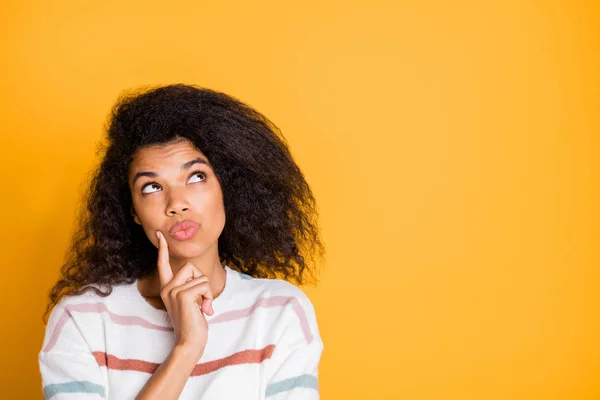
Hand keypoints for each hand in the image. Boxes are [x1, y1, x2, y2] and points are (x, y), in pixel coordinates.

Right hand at [156, 231, 213, 354]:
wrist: (190, 341)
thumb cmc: (193, 323)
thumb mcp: (191, 302)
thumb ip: (192, 288)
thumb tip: (203, 282)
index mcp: (167, 288)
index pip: (163, 264)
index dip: (163, 249)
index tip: (160, 235)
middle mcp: (167, 288)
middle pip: (191, 266)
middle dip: (203, 282)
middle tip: (202, 301)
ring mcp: (173, 291)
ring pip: (200, 277)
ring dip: (208, 292)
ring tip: (202, 308)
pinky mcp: (182, 295)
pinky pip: (204, 285)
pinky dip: (208, 297)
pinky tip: (204, 310)